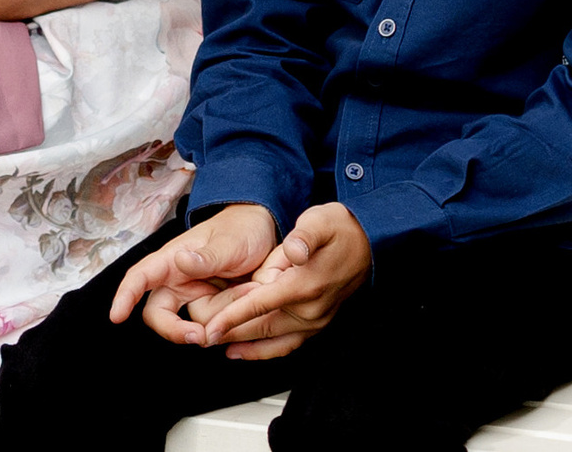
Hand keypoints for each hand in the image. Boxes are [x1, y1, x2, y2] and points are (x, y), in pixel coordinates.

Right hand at [109, 203, 279, 346]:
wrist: (266, 235)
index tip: (116, 317)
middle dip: (176, 330)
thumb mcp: (229, 242)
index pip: (141, 277)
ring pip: (194, 322)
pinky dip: (232, 319)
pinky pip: (215, 324)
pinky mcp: (213, 308)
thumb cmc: (241, 230)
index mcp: (173, 259)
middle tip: (200, 337)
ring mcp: (195, 295)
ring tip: (249, 288)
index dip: (125, 296)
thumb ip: (206, 256)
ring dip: (222, 314)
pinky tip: (247, 297)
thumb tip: (179, 262)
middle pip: (159, 314)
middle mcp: (178, 280)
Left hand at [193, 203, 372, 360]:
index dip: (232, 318)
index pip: (260, 305)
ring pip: (273, 341)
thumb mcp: (320, 221)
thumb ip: (304, 237)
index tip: (210, 328)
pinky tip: (247, 350)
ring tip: (219, 345)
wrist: (370, 243)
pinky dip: (265, 350)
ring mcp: (316, 320)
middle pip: (262, 328)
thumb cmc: (341, 230)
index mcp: (305, 285)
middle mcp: (311, 309)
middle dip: (230, 334)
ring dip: (245, 346)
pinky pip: (288, 344)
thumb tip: (294, 250)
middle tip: (201, 337)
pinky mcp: (318, 323)